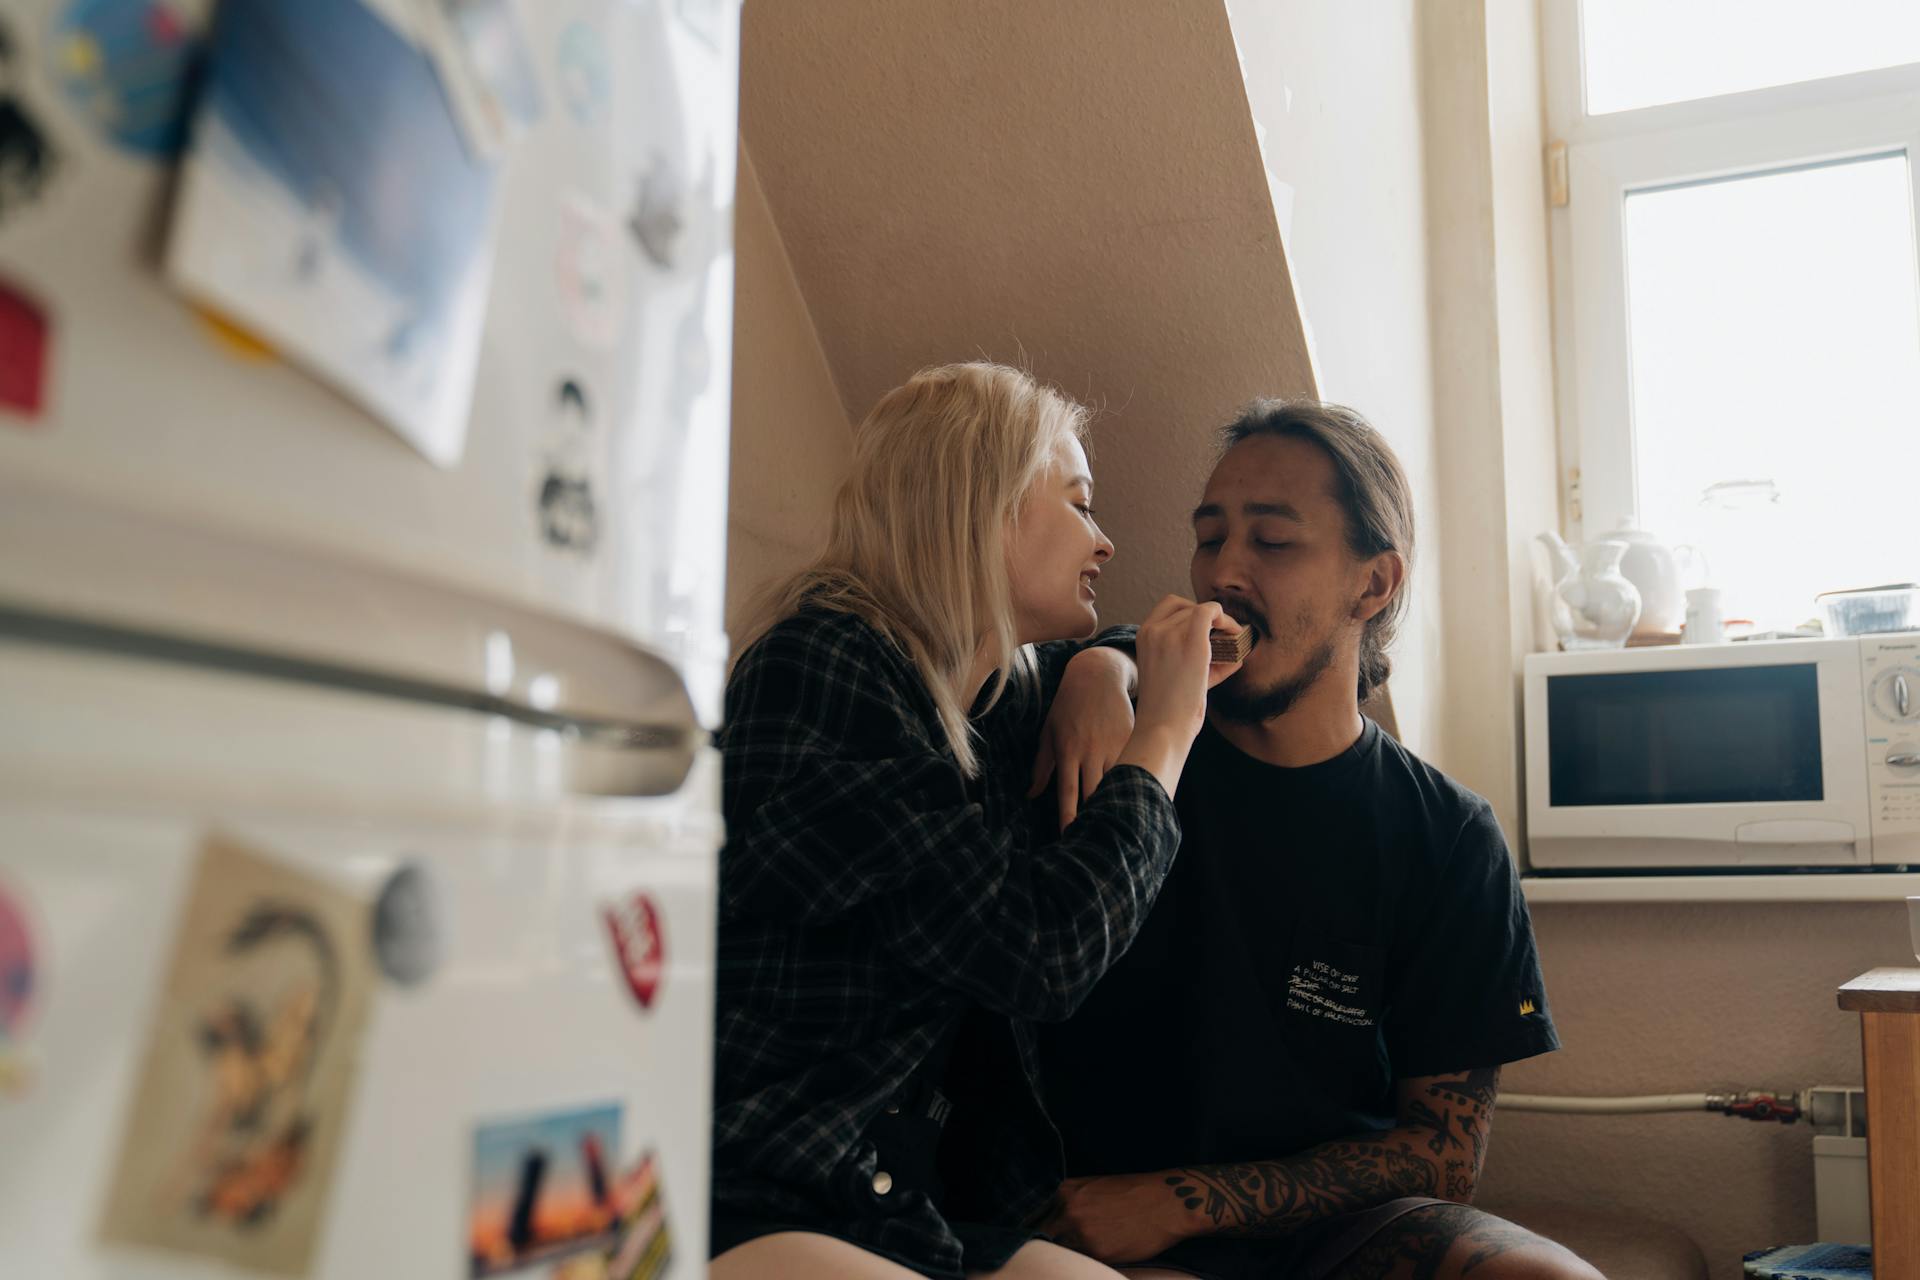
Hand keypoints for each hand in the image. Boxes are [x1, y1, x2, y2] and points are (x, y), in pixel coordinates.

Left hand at [1031, 648, 1135, 830]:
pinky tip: (1133, 800)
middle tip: (1095, 839)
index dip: (1069, 817)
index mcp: (1068, 751)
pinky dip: (1131, 784)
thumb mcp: (1049, 732)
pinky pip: (1131, 768)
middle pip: (1094, 793)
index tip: (1069, 837)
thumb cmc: (1067, 707)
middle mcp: (1090, 751)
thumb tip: (1031, 794)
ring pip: (1115, 783)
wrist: (1097, 676)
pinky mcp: (1131, 739)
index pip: (1068, 792)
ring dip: (1114, 803)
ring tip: (1115, 825)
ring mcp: (1113, 746)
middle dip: (1095, 816)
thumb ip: (1042, 766)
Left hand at [1034, 1173, 1196, 1264]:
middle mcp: (1068, 1210)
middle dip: (1044, 1242)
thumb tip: (1050, 1219)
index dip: (1030, 1227)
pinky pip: (1080, 1260)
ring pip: (1060, 1250)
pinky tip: (1097, 1252)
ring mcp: (1081, 1232)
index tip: (1029, 1235)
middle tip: (1048, 1249)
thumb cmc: (1133, 1193)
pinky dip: (1082, 1260)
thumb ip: (1069, 1201)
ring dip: (1064, 1252)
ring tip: (1077, 1250)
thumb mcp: (1094, 1186)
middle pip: (1041, 1235)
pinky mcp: (1097, 1252)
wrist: (1167, 1202)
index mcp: (1065, 1191)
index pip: (1033, 1215)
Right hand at [1131, 595, 1244, 746]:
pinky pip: (1210, 612)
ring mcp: (1170, 634)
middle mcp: (1153, 630)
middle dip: (1207, 617)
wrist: (1162, 728)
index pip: (1169, 606)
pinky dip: (1226, 618)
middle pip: (1186, 606)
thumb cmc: (1168, 710)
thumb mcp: (1173, 676)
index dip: (1191, 612)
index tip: (1206, 630)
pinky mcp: (1192, 643)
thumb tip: (1234, 653)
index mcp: (1143, 636)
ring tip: (1232, 639)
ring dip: (1220, 621)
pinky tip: (1234, 633)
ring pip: (1200, 610)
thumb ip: (1196, 659)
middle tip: (1223, 635)